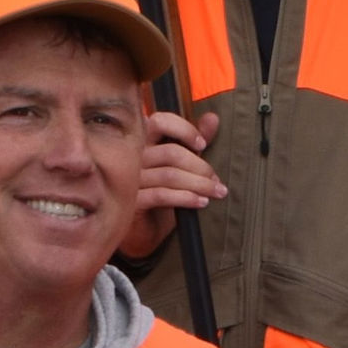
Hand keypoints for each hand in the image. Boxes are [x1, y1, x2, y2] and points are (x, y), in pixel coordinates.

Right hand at [120, 105, 225, 257]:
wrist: (144, 230)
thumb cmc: (162, 193)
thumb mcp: (181, 165)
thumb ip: (194, 141)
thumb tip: (212, 117)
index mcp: (143, 140)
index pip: (161, 121)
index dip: (185, 130)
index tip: (203, 145)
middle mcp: (133, 156)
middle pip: (171, 152)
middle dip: (200, 166)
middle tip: (217, 180)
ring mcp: (130, 179)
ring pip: (170, 175)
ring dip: (199, 184)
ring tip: (216, 192)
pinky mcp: (132, 201)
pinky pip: (161, 195)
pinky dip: (186, 198)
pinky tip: (201, 203)